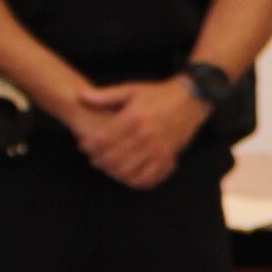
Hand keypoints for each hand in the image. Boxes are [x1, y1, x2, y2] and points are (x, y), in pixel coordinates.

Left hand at [71, 78, 211, 189]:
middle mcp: (144, 136)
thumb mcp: (131, 90)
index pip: (102, 140)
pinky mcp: (168, 158)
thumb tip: (81, 96)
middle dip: (98, 161)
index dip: (88, 147)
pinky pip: (148, 178)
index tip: (83, 147)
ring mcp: (157, 149)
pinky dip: (135, 181)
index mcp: (132, 119)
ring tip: (109, 168)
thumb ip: (105, 96)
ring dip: (114, 173)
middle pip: (112, 159)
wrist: (190, 100)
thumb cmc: (158, 95)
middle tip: (94, 159)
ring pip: (127, 171)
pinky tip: (129, 176)